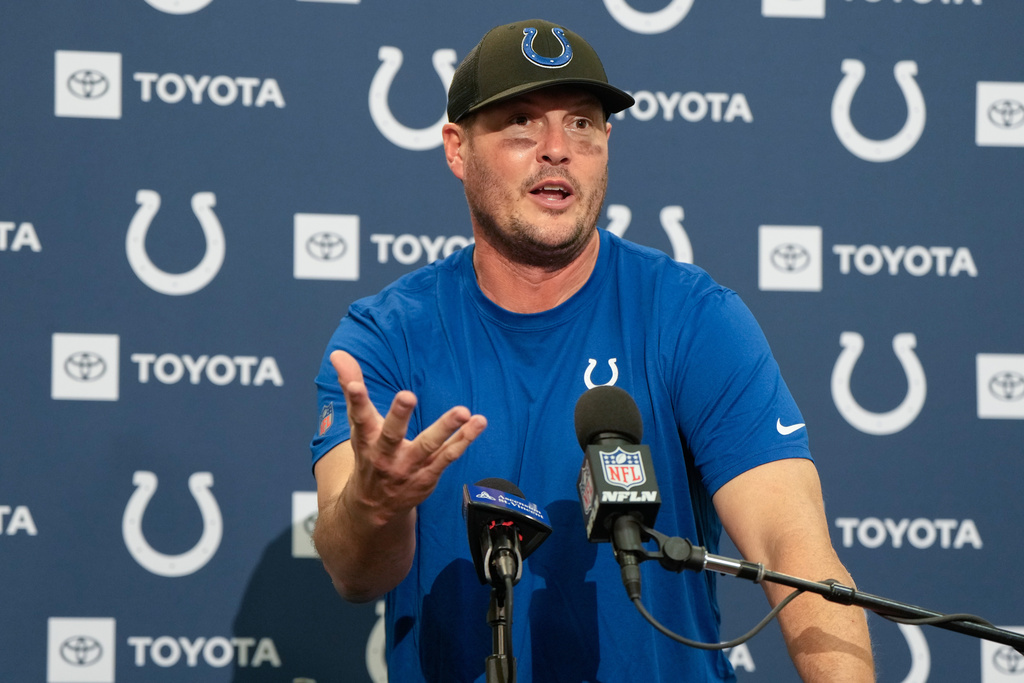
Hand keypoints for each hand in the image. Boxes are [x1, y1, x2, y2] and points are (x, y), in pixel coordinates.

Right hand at [330, 350, 487, 524]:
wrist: (372, 507)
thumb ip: (352, 386)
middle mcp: (384, 455)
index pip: (359, 417)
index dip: (355, 400)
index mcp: (365, 439)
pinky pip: (447, 457)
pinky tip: (478, 423)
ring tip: (462, 411)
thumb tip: (338, 354)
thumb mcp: (358, 422)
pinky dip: (464, 440)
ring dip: (445, 429)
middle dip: (398, 415)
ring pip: (427, 447)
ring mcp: (407, 468)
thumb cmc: (368, 453)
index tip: (354, 385)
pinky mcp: (427, 477)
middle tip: (407, 395)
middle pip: (391, 434)